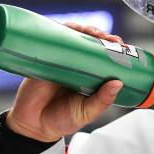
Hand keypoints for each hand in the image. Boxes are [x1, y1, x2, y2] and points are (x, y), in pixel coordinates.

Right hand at [6, 23, 124, 141]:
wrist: (32, 126)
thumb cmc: (61, 120)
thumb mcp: (86, 112)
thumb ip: (102, 101)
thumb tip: (118, 83)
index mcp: (89, 76)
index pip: (104, 56)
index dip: (113, 48)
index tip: (121, 46)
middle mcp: (76, 65)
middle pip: (90, 42)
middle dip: (101, 35)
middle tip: (108, 39)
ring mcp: (60, 60)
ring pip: (73, 37)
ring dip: (84, 29)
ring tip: (92, 33)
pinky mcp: (43, 58)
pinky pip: (52, 39)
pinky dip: (61, 29)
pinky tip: (70, 28)